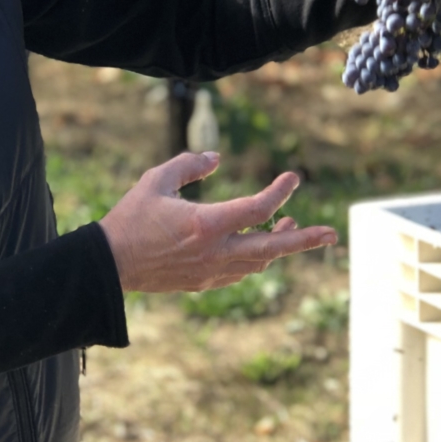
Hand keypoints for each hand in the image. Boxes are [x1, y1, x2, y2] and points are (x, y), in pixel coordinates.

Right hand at [99, 152, 336, 293]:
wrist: (109, 266)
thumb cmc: (130, 219)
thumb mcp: (156, 180)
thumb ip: (189, 165)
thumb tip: (216, 157)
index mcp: (207, 224)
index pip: (258, 209)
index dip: (281, 192)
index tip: (293, 178)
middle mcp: (215, 252)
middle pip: (273, 249)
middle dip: (305, 240)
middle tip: (332, 234)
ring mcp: (211, 272)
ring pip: (259, 263)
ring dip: (279, 247)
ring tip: (290, 229)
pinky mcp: (202, 284)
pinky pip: (239, 272)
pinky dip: (255, 259)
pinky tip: (256, 247)